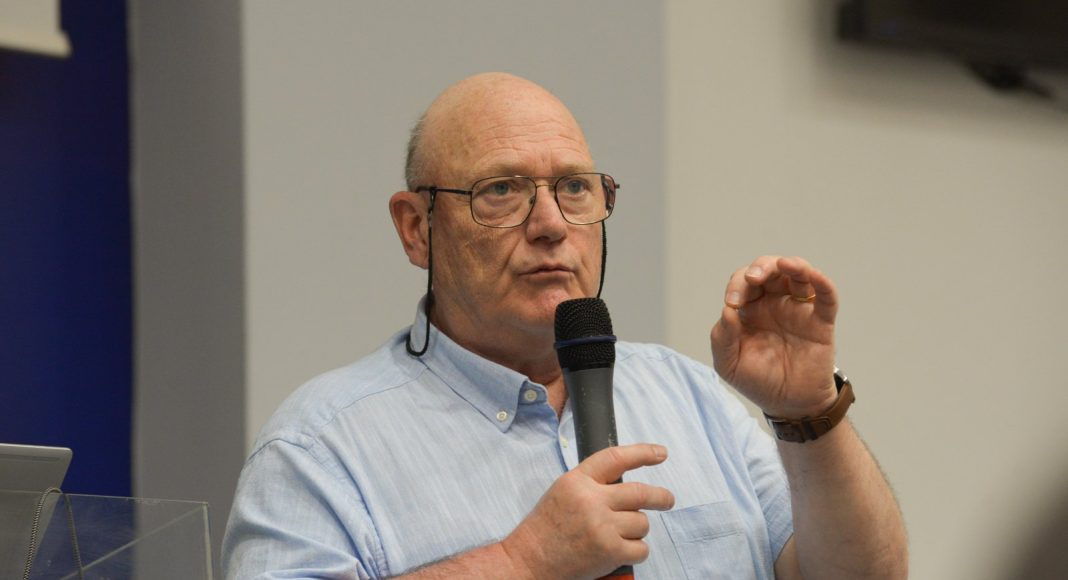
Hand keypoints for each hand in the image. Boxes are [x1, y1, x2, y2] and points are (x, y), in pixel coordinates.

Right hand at [501, 444, 674, 579]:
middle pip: (640, 493)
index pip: (616, 458)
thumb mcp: (564, 490)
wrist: (531, 559)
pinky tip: (620, 551)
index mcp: (578, 481)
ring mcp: (603, 527)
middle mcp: (592, 501)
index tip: (660, 453)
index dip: (642, 453)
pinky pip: (641, 548)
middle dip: (661, 497)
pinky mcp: (610, 552)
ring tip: (617, 535)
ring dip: (636, 529)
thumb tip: (627, 482)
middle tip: (667, 499)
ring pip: (641, 522)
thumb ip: (593, 483)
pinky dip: (636, 551)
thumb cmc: (547, 527)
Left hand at [710, 256, 838, 417]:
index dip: (737, 285)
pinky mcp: (821, 320)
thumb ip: (722, 338)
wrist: (790, 405)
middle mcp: (774, 303)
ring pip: (799, 274)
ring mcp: (799, 309)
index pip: (743, 283)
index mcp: (750, 309)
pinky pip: (826, 295)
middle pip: (769, 270)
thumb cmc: (758, 381)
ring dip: (791, 264)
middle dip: (760, 268)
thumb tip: (727, 310)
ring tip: (783, 264)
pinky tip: (811, 275)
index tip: (733, 303)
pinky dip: (821, 281)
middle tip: (753, 279)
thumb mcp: (729, 364)